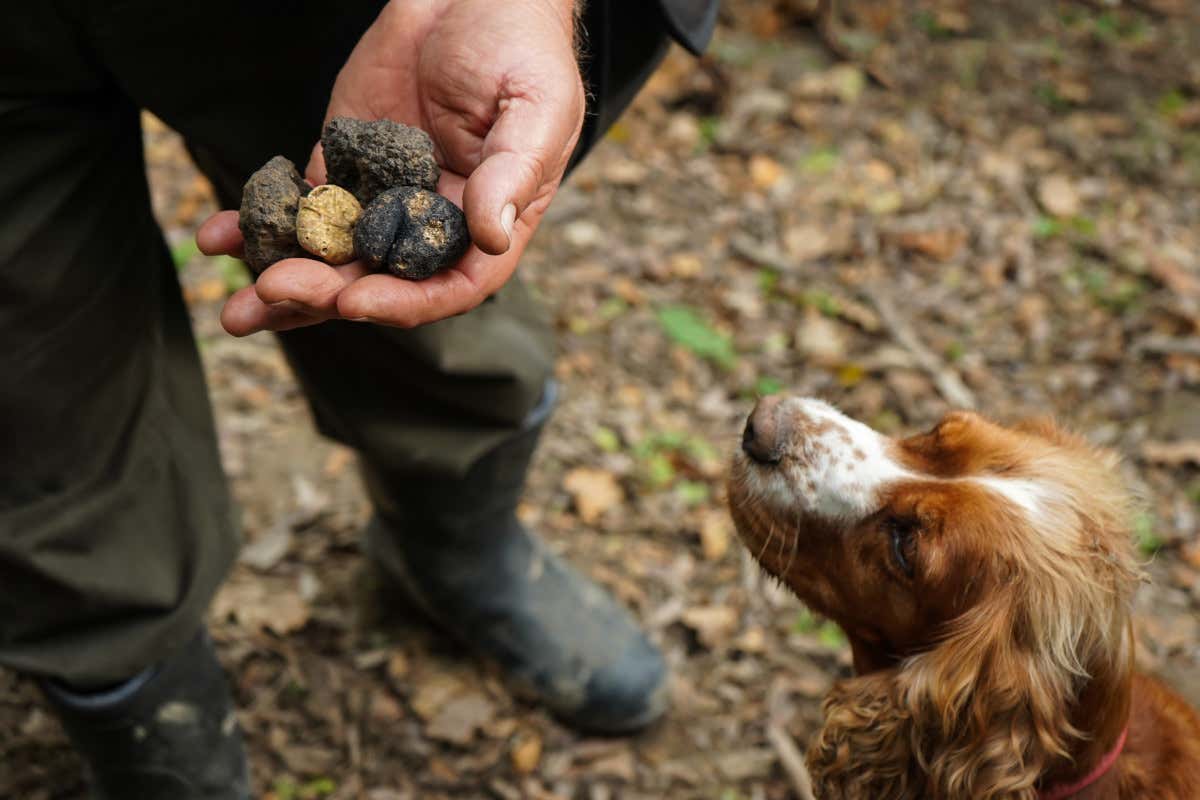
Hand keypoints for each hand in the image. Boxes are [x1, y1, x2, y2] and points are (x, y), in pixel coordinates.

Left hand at [198, 0, 582, 334]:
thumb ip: (511, 173)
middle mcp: (429, 223)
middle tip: (274, 291)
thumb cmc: (520, 50)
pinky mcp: (341, 164)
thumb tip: (491, 239)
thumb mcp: (535, 110)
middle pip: (376, 278)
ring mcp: (380, 197)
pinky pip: (299, 204)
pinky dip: (260, 223)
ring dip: (283, 282)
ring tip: (236, 307)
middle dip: (323, 293)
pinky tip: (222, 235)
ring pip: (330, 256)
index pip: (446, 286)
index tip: (354, 300)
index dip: (402, 302)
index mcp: (484, 224)